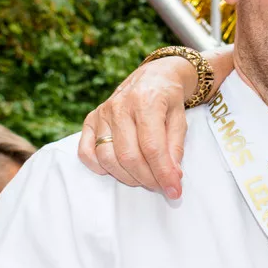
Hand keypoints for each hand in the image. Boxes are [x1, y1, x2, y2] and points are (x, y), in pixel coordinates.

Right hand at [79, 56, 195, 197]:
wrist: (153, 77)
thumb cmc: (168, 99)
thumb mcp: (181, 119)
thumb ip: (176, 147)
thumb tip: (172, 176)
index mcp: (147, 101)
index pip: (152, 147)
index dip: (163, 173)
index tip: (174, 191)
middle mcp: (120, 106)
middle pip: (129, 156)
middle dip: (147, 179)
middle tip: (161, 186)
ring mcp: (102, 113)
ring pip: (107, 158)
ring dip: (127, 177)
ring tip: (144, 178)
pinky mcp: (91, 120)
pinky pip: (86, 151)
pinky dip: (99, 167)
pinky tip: (118, 169)